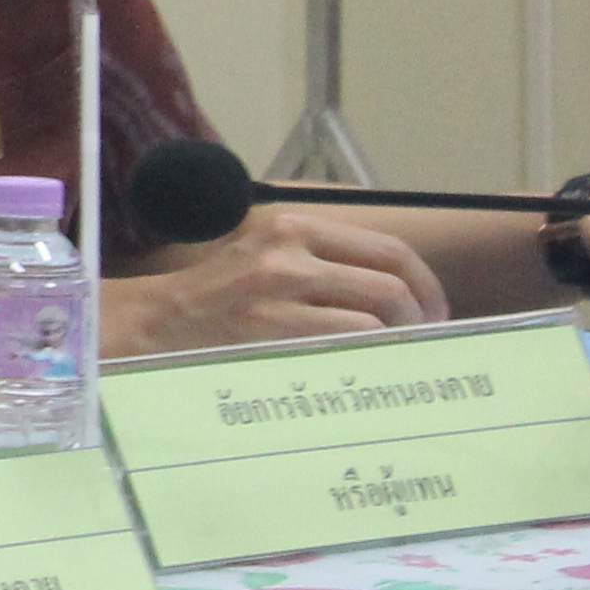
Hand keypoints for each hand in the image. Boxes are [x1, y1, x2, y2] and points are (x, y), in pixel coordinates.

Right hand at [117, 206, 446, 351]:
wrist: (155, 322)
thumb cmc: (216, 300)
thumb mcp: (266, 260)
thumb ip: (320, 265)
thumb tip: (398, 297)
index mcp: (292, 225)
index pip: (386, 246)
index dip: (424, 282)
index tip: (433, 310)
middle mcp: (289, 246)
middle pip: (391, 277)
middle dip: (422, 313)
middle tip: (427, 338)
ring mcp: (279, 284)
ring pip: (378, 308)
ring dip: (402, 336)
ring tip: (400, 355)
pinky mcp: (271, 323)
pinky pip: (349, 336)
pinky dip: (372, 352)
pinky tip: (370, 365)